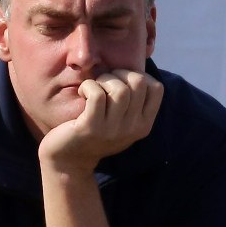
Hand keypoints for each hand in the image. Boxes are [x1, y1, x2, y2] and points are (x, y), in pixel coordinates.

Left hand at [39, 69, 162, 173]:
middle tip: (104, 82)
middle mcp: (132, 128)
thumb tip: (135, 66)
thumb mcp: (122, 121)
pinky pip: (97, 94)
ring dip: (103, 80)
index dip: (138, 75)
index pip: (156, 88)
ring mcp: (112, 130)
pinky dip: (88, 86)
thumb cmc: (95, 131)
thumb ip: (133, 101)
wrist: (69, 160)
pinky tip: (82, 92)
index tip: (121, 81)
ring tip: (92, 88)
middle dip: (119, 74)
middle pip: (139, 82)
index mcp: (144, 125)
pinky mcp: (91, 127)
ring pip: (119, 88)